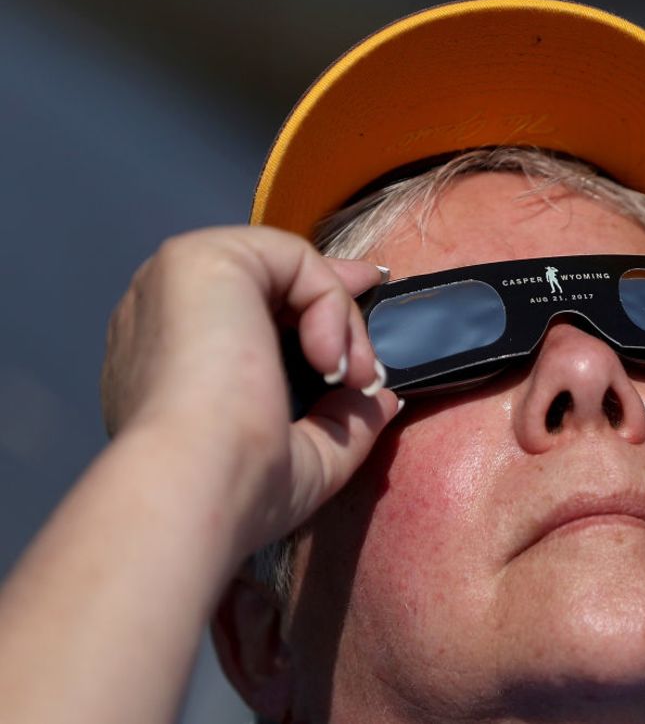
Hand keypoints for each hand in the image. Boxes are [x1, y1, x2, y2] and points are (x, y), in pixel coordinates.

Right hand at [101, 226, 398, 555]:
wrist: (197, 486)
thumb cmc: (238, 486)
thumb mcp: (306, 456)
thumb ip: (341, 421)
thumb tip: (381, 399)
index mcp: (173, 357)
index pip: (249, 310)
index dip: (312, 309)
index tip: (360, 333)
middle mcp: (164, 310)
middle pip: (272, 281)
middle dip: (338, 309)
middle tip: (372, 365)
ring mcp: (176, 280)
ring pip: (290, 270)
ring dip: (341, 320)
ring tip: (353, 380)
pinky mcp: (201, 257)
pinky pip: (294, 259)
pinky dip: (330, 304)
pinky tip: (329, 360)